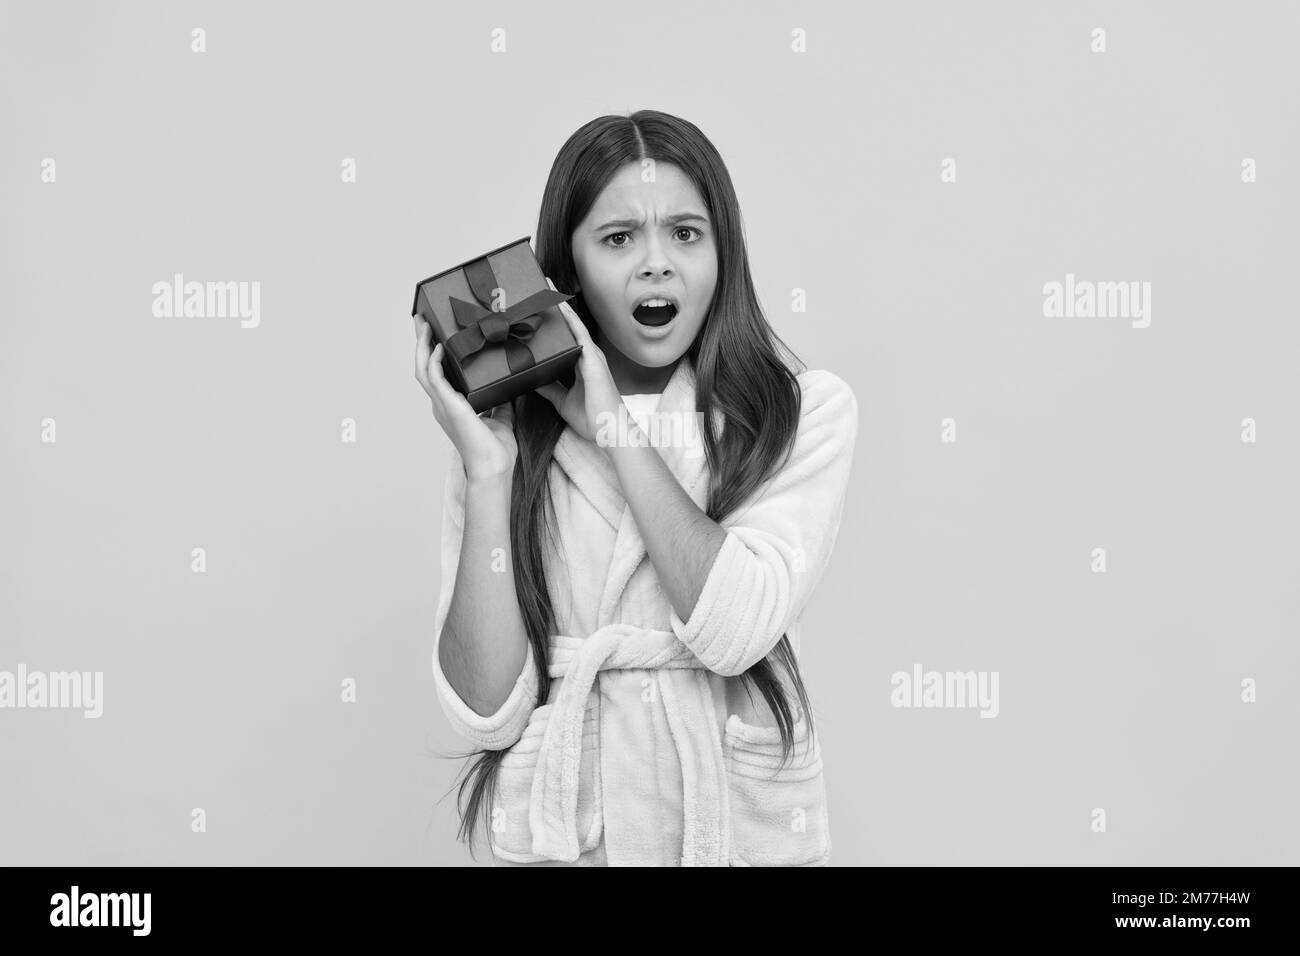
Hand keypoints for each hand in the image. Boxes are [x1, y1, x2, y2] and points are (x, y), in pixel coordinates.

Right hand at [413, 314, 516, 479]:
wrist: (494, 467)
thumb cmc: (496, 450)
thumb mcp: (500, 418)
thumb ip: (501, 403)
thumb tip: (510, 386)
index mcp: (451, 406)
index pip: (436, 374)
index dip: (433, 353)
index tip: (436, 334)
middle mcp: (442, 404)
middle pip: (424, 366)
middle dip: (421, 342)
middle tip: (421, 320)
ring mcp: (442, 405)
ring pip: (423, 369)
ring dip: (422, 346)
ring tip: (424, 325)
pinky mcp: (450, 407)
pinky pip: (435, 379)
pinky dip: (435, 361)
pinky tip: (440, 347)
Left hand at [533, 277, 621, 442]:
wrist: (611, 432)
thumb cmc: (593, 419)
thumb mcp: (562, 401)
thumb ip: (549, 389)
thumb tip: (531, 380)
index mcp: (580, 363)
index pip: (564, 335)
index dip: (553, 318)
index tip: (538, 303)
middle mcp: (586, 354)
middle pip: (567, 323)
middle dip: (553, 304)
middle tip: (535, 285)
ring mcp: (591, 355)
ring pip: (572, 323)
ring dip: (559, 303)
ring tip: (542, 285)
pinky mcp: (593, 360)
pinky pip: (578, 333)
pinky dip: (568, 318)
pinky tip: (558, 304)